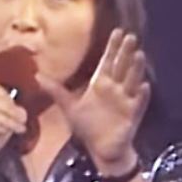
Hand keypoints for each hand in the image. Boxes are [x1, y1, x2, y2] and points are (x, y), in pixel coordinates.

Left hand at [36, 28, 150, 167]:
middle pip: (122, 66)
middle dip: (126, 53)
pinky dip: (141, 95)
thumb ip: (56, 91)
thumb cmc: (88, 127)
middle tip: (130, 37)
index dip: (113, 47)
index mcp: (101, 84)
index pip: (108, 61)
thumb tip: (37, 76)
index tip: (118, 32)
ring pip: (132, 80)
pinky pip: (138, 103)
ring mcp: (126, 100)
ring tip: (139, 55)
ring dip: (136, 68)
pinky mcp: (132, 114)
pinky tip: (143, 86)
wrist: (101, 149)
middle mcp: (115, 89)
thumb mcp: (70, 107)